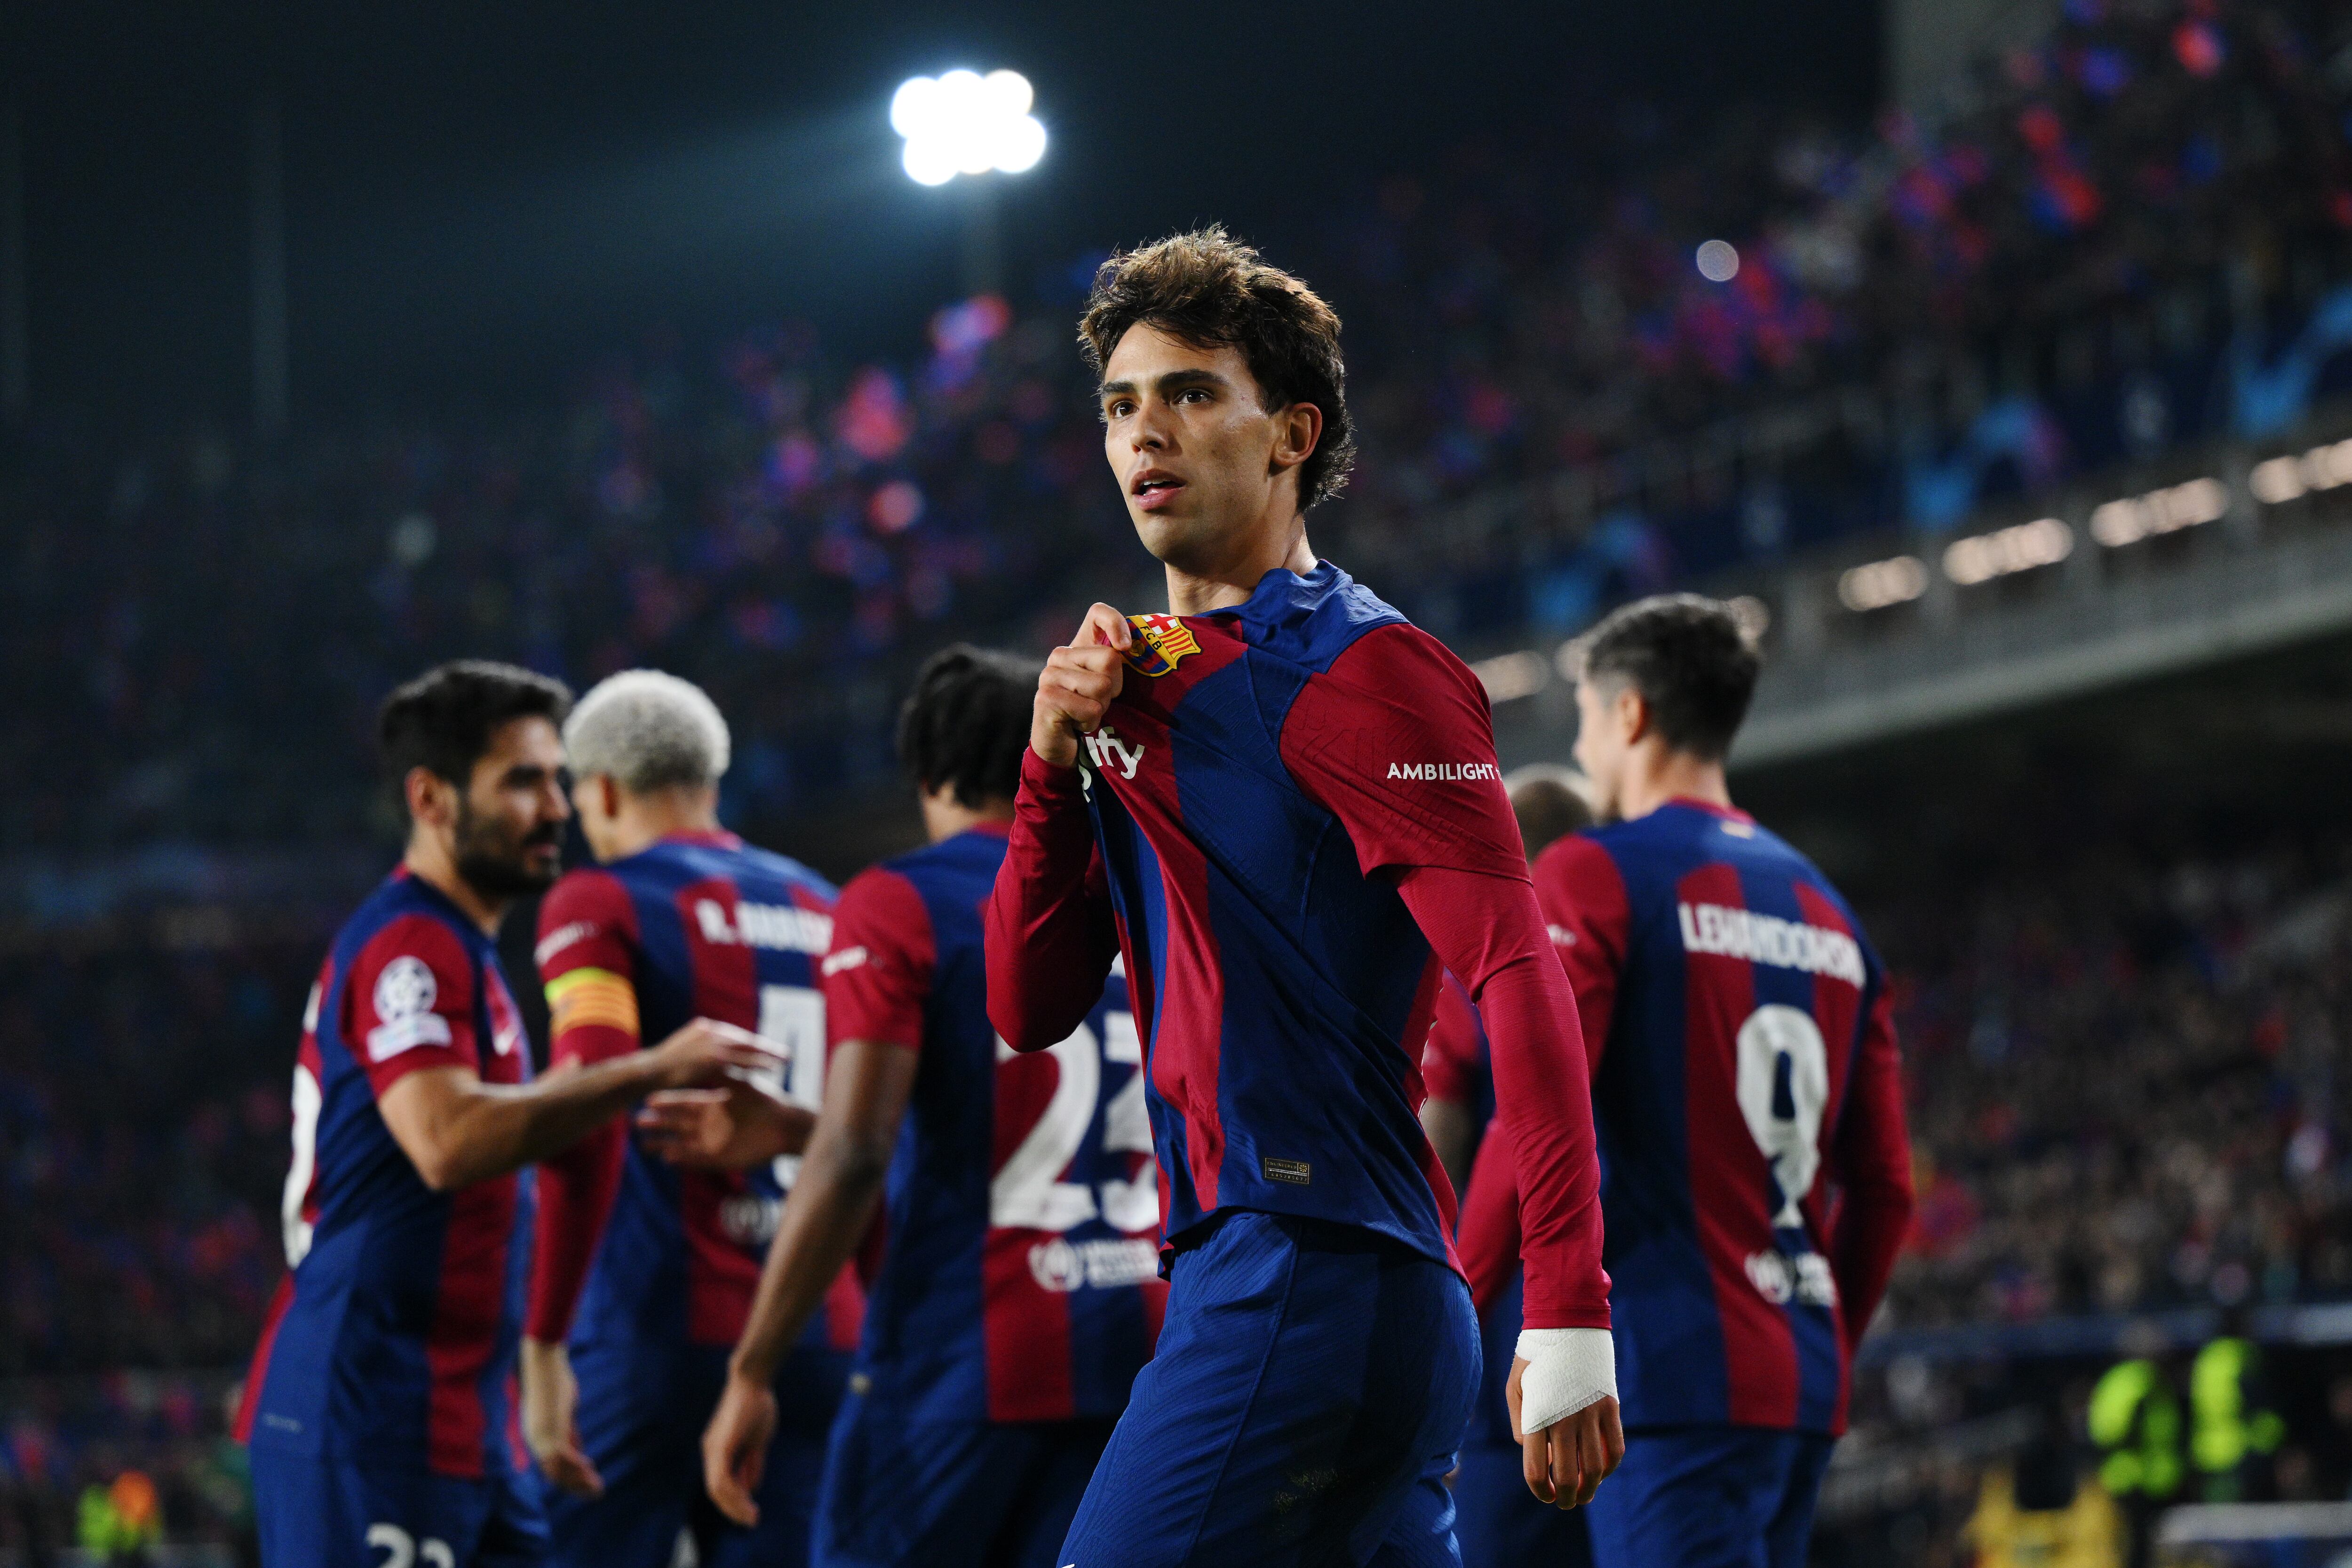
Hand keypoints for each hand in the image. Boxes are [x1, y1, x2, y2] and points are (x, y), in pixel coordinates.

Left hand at [519, 1338, 603, 1498]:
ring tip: (597, 1488)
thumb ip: (568, 1432)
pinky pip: (564, 1456)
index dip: (570, 1477)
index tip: (588, 1480)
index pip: (551, 1466)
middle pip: (554, 1474)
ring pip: (559, 1470)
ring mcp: (540, 1437)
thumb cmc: (553, 1381)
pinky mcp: (550, 1430)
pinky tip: (590, 1468)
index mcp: (536, 1436)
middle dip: (576, 1486)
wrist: (543, 1362)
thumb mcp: (562, 1411)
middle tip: (595, 1493)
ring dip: (579, 1481)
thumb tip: (577, 1449)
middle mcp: (534, 1441)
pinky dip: (577, 1465)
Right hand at [637, 1081, 812, 1169]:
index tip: (649, 1100)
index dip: (668, 1103)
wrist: (784, 1126)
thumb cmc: (766, 1102)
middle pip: (679, 1124)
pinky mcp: (721, 1159)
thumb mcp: (742, 1086)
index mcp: (713, 1105)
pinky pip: (698, 1160)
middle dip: (659, 1123)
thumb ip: (725, 1077)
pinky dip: (683, 1159)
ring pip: (683, 1143)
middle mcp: (710, 1124)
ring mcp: (713, 1142)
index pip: (685, 1103)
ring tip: (644, 1144)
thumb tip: (707, 1060)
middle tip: (637, 1121)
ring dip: (664, 1143)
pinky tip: (667, 1158)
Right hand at [643, 1018, 782, 1093]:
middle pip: (745, 1038)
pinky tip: (773, 1068)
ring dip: (769, 1053)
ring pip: (748, 1047)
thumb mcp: (682, 1050)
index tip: (765, 1047)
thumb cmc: (662, 1067)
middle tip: (785, 1052)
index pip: (734, 1034)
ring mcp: (713, 1043)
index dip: (751, 1042)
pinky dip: (759, 1063)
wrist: (647, 1072)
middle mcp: (711, 1031)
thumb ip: (699, 1048)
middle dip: (766, 1046)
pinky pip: (743, 1060)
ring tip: (786, 1060)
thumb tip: (711, 1054)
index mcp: (703, 1027)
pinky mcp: (714, 1058)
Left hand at [702, 1368, 778, 1527]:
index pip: (721, 1485)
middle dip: (733, 1509)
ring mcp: (713, 1449)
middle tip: (750, 1521)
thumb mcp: (756, 1441)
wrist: (752, 1381)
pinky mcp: (720, 1446)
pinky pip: (723, 1477)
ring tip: (751, 1517)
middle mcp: (711, 1452)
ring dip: (734, 1505)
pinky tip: (748, 1501)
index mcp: (718, 1451)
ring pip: (717, 1488)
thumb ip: (752, 1464)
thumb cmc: (756, 1406)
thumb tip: (750, 1487)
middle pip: (716, 1491)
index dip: (734, 1502)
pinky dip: (735, 1493)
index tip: (749, 1514)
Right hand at [1031, 603, 1131, 766]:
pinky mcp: (1046, 697)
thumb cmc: (1089, 710)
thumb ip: (1118, 664)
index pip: (1097, 613)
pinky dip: (1091, 721)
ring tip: (1087, 712)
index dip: (1116, 623)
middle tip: (1099, 700)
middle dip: (1114, 687)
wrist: (1061, 744)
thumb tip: (1131, 649)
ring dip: (1102, 707)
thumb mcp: (1108, 683)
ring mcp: (1049, 674)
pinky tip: (1078, 723)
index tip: (1125, 647)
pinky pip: (1090, 708)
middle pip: (1110, 658)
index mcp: (1078, 645)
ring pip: (1101, 685)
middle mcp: (1060, 654)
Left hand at [1507, 1358, 1622, 1508]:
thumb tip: (1534, 1453)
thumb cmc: (1534, 1358)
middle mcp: (1564, 1420)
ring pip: (1594, 1469)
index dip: (1541, 1491)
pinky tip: (1601, 1472)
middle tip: (1565, 1503)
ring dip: (1589, 1489)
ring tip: (1583, 1496)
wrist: (1566, 1324)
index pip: (1537, 1471)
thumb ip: (1520, 1424)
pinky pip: (1615, 1449)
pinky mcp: (1610, 1408)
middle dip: (1566, 1498)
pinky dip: (1609, 1467)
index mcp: (1536, 1417)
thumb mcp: (1515, 1388)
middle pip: (1567, 1476)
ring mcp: (1590, 1415)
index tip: (1545, 1495)